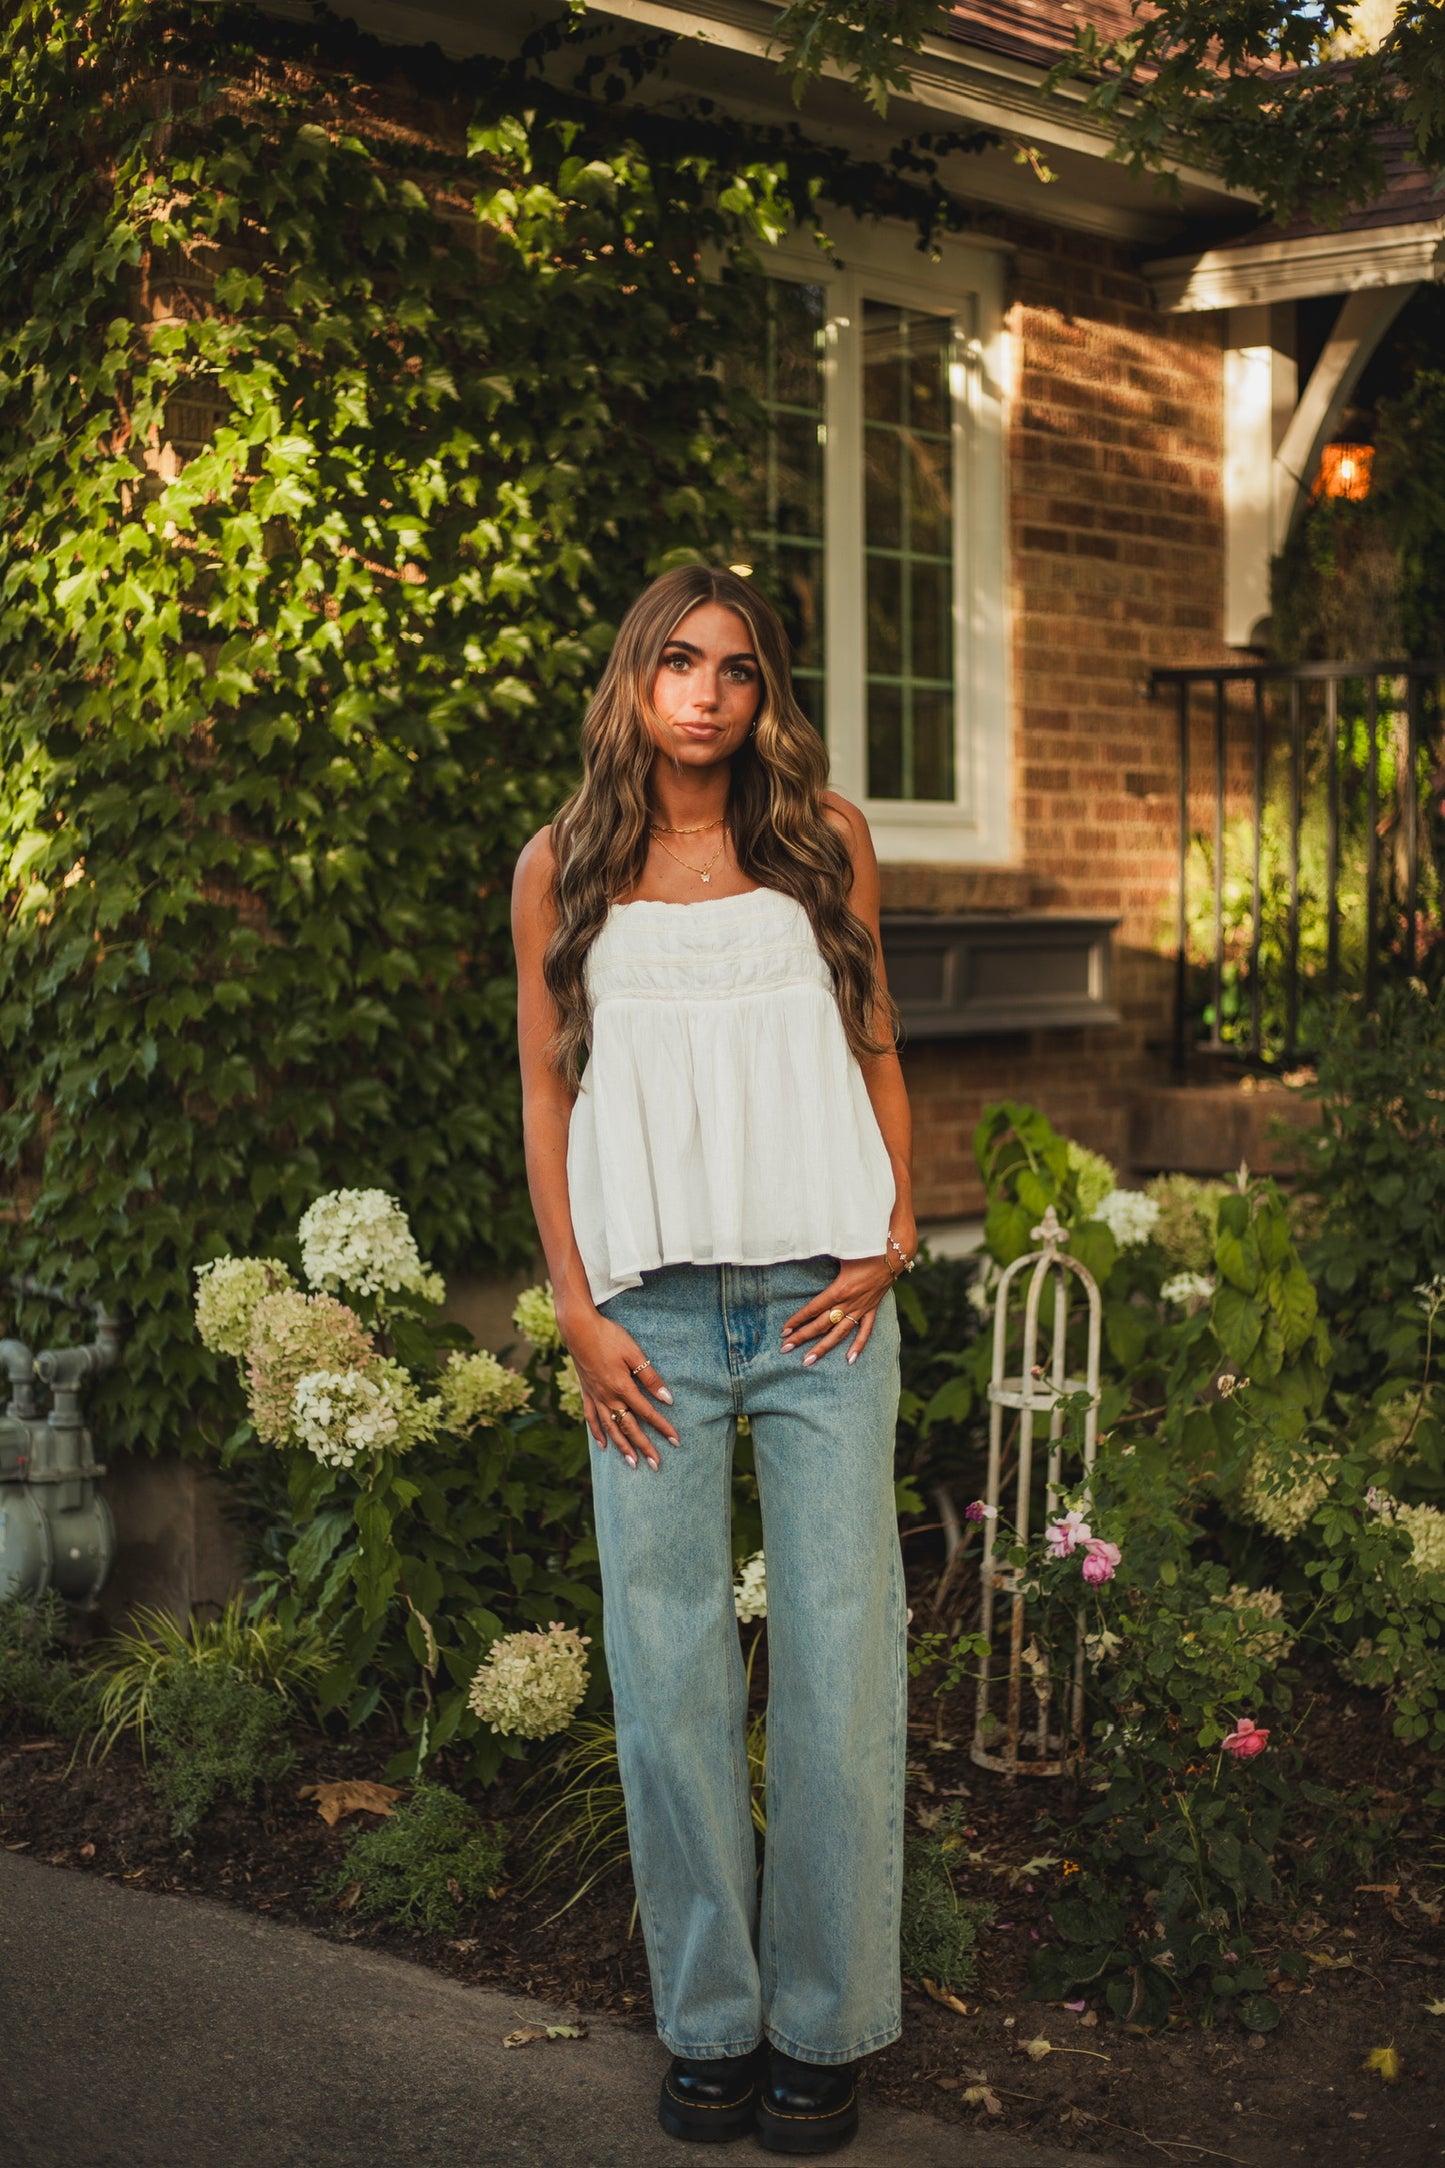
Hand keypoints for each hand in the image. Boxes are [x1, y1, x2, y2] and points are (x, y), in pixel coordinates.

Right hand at [559, 1303, 678, 1469]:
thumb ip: (650, 1377)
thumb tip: (667, 1398)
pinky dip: (598, 1433)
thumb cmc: (609, 1336)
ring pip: (610, 1428)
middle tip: (656, 1465)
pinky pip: (592, 1418)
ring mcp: (595, 1396)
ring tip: (632, 1463)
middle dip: (644, 1447)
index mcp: (622, 1387)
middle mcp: (608, 1397)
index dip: (662, 1427)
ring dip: (622, 1447)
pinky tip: (603, 1446)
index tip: (675, 1441)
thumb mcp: (634, 1353)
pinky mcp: (586, 1393)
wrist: (578, 1328)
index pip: (647, 1413)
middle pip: (629, 1427)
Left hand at [781, 1255, 897, 1367]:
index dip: (797, 1320)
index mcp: (840, 1289)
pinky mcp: (872, 1309)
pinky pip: (865, 1331)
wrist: (894, 1253)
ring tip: (808, 1361)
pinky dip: (858, 1345)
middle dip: (802, 1337)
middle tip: (785, 1349)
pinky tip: (849, 1360)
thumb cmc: (864, 1247)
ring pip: (840, 1333)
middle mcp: (849, 1302)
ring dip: (823, 1348)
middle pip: (822, 1325)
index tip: (784, 1331)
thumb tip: (802, 1249)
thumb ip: (822, 1251)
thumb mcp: (840, 1250)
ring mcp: (861, 1308)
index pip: (813, 1309)